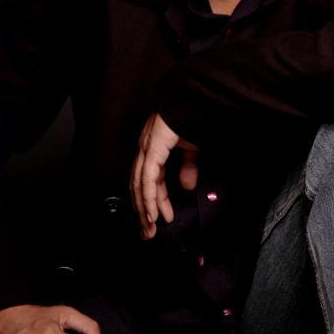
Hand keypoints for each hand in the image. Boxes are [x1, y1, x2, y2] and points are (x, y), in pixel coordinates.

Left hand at [130, 113, 198, 237]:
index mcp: (152, 150)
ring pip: (139, 186)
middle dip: (143, 212)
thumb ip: (188, 167)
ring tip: (149, 228)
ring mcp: (146, 150)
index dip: (153, 202)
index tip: (159, 220)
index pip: (148, 182)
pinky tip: (151, 211)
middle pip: (138, 187)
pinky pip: (147, 179)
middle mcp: (144, 151)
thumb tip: (187, 187)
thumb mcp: (191, 149)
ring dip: (144, 209)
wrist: (195, 100)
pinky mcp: (152, 150)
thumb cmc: (192, 119)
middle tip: (148, 233)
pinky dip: (148, 197)